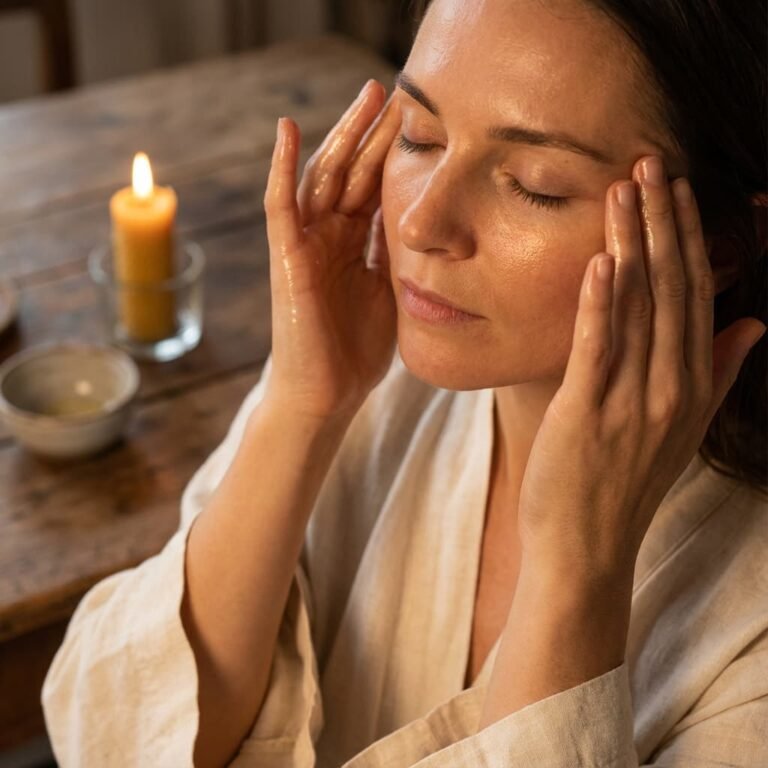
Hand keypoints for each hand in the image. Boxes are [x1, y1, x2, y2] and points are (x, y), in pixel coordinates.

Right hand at [262, 79, 401, 421]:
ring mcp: (305, 244)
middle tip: (396, 92)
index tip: (423, 122)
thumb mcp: (390, 293)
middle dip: (374, 135)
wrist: (327, 394)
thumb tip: (423, 223)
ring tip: (365, 97)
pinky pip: (280, 206)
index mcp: (354, 245)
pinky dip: (281, 168)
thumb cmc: (356, 352)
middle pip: (352, 173)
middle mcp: (329, 237)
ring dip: (341, 136)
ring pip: (322, 178)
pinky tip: (286, 129)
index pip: (375, 188)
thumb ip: (396, 254)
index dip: (395, 154)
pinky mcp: (286, 257)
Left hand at [517, 154, 765, 576]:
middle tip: (651, 162)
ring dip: (631, 245)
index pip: (695, 295)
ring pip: (638, 308)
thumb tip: (753, 323)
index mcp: (691, 384)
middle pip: (672, 289)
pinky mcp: (587, 413)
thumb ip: (717, 370)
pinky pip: (599, 350)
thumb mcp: (683, 427)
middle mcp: (670, 387)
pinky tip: (602, 261)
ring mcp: (630, 401)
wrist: (585, 548)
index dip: (687, 238)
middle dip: (662, 223)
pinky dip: (602, 304)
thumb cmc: (624, 482)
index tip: (676, 189)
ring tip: (624, 189)